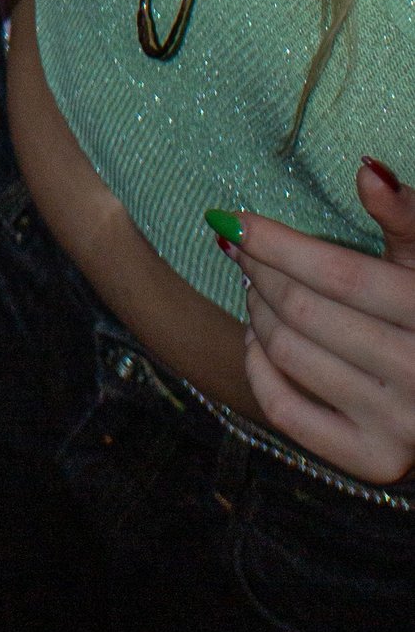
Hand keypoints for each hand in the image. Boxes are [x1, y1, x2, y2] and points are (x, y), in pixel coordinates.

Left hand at [226, 160, 414, 484]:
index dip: (278, 243)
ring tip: (257, 289)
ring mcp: (399, 428)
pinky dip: (258, 369)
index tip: (232, 218)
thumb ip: (404, 216)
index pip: (340, 275)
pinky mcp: (374, 462)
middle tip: (243, 249)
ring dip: (257, 313)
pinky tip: (258, 340)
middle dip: (260, 270)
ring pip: (290, 355)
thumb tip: (366, 169)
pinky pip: (286, 412)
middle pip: (306, 312)